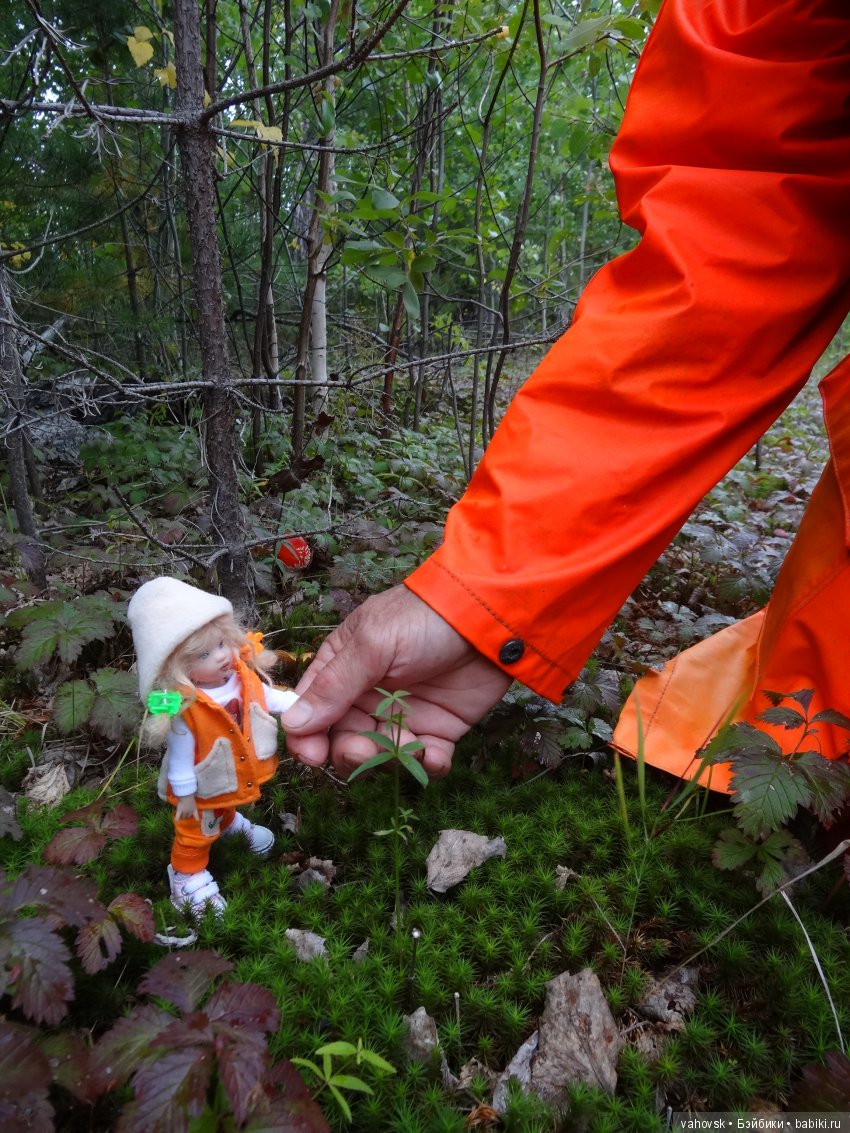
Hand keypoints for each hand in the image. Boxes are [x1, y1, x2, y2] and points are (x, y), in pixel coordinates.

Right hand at [175, 794, 198, 820]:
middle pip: (188, 816)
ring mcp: (184, 811)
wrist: (186, 795)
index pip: (196, 814)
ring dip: (182, 817)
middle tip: (184, 816)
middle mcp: (190, 811)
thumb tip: (189, 801)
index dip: (196, 818)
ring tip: (180, 817)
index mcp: (194, 808)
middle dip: (186, 816)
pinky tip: (176, 820)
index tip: (197, 820)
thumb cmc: (190, 795)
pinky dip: (177, 818)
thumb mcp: (192, 799)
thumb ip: (191, 801)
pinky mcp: (179, 810)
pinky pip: (178, 816)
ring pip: (183, 816)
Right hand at [281, 585, 510, 778]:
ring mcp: (403, 714)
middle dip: (350, 753)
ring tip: (410, 745)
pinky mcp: (439, 729)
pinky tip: (435, 755)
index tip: (312, 756)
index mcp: (343, 669)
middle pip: (343, 740)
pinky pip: (423, 760)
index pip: (311, 711)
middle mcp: (368, 696)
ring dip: (390, 761)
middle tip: (364, 750)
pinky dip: (427, 765)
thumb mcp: (373, 645)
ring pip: (381, 756)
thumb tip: (292, 724)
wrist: (489, 618)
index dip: (307, 737)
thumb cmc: (423, 620)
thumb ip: (335, 686)